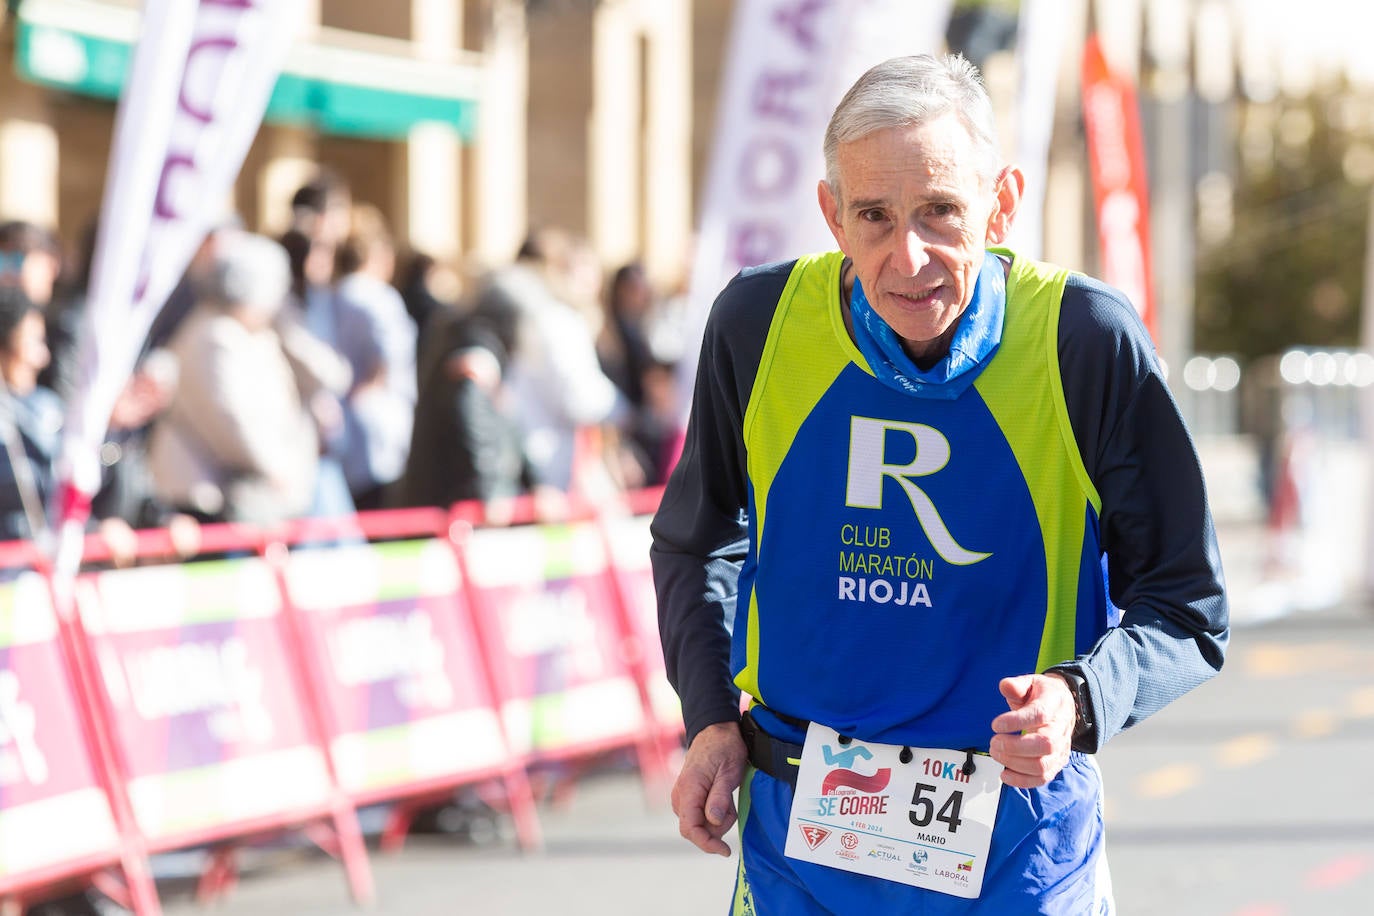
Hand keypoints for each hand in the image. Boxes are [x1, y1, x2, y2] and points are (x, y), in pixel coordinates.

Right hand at [670, 721, 746, 856]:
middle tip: (731, 805)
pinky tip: (722, 796)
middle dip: (717, 826)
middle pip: (696, 829)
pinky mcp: (688, 797)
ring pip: (700, 824)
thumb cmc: (724, 747)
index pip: (690, 828)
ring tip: (728, 796)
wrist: (715, 729)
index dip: (707, 844)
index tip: (725, 850)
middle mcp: (680, 795)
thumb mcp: (729, 771)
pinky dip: (714, 812)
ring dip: (718, 818)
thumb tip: (712, 821)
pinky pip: (700, 815)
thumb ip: (720, 797)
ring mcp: (682, 797)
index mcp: (688, 789)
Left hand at [988, 673, 1075, 788]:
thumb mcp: (1031, 682)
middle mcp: (1060, 729)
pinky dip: (1022, 781)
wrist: (1063, 706)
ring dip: (1014, 763)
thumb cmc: (1042, 695)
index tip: (996, 725)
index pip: (1040, 715)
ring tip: (996, 752)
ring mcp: (1060, 749)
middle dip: (1014, 747)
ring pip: (1042, 765)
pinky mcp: (1056, 763)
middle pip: (1044, 745)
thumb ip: (1017, 685)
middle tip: (994, 741)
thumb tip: (1006, 686)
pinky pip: (1042, 778)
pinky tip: (1004, 774)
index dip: (1016, 721)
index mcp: (1053, 705)